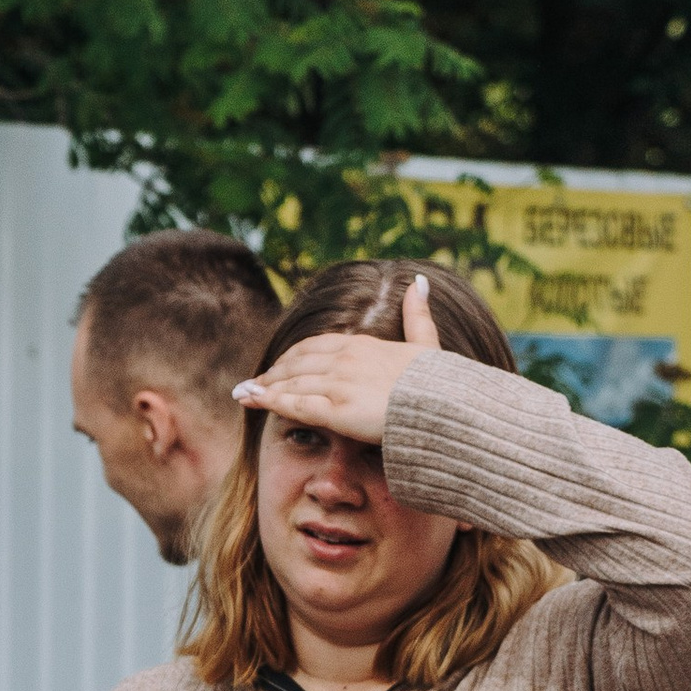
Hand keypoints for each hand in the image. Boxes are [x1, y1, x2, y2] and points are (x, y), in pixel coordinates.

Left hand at [230, 271, 441, 446]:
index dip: (296, 356)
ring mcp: (338, 382)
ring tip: (245, 392)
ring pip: (291, 380)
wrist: (445, 407)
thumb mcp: (429, 344)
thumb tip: (418, 282)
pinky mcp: (335, 408)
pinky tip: (251, 399)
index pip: (319, 346)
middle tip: (255, 382)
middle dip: (275, 372)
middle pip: (298, 361)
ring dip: (265, 386)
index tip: (281, 364)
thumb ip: (419, 315)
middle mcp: (346, 359)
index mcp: (365, 345)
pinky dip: (268, 399)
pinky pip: (294, 402)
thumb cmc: (440, 384)